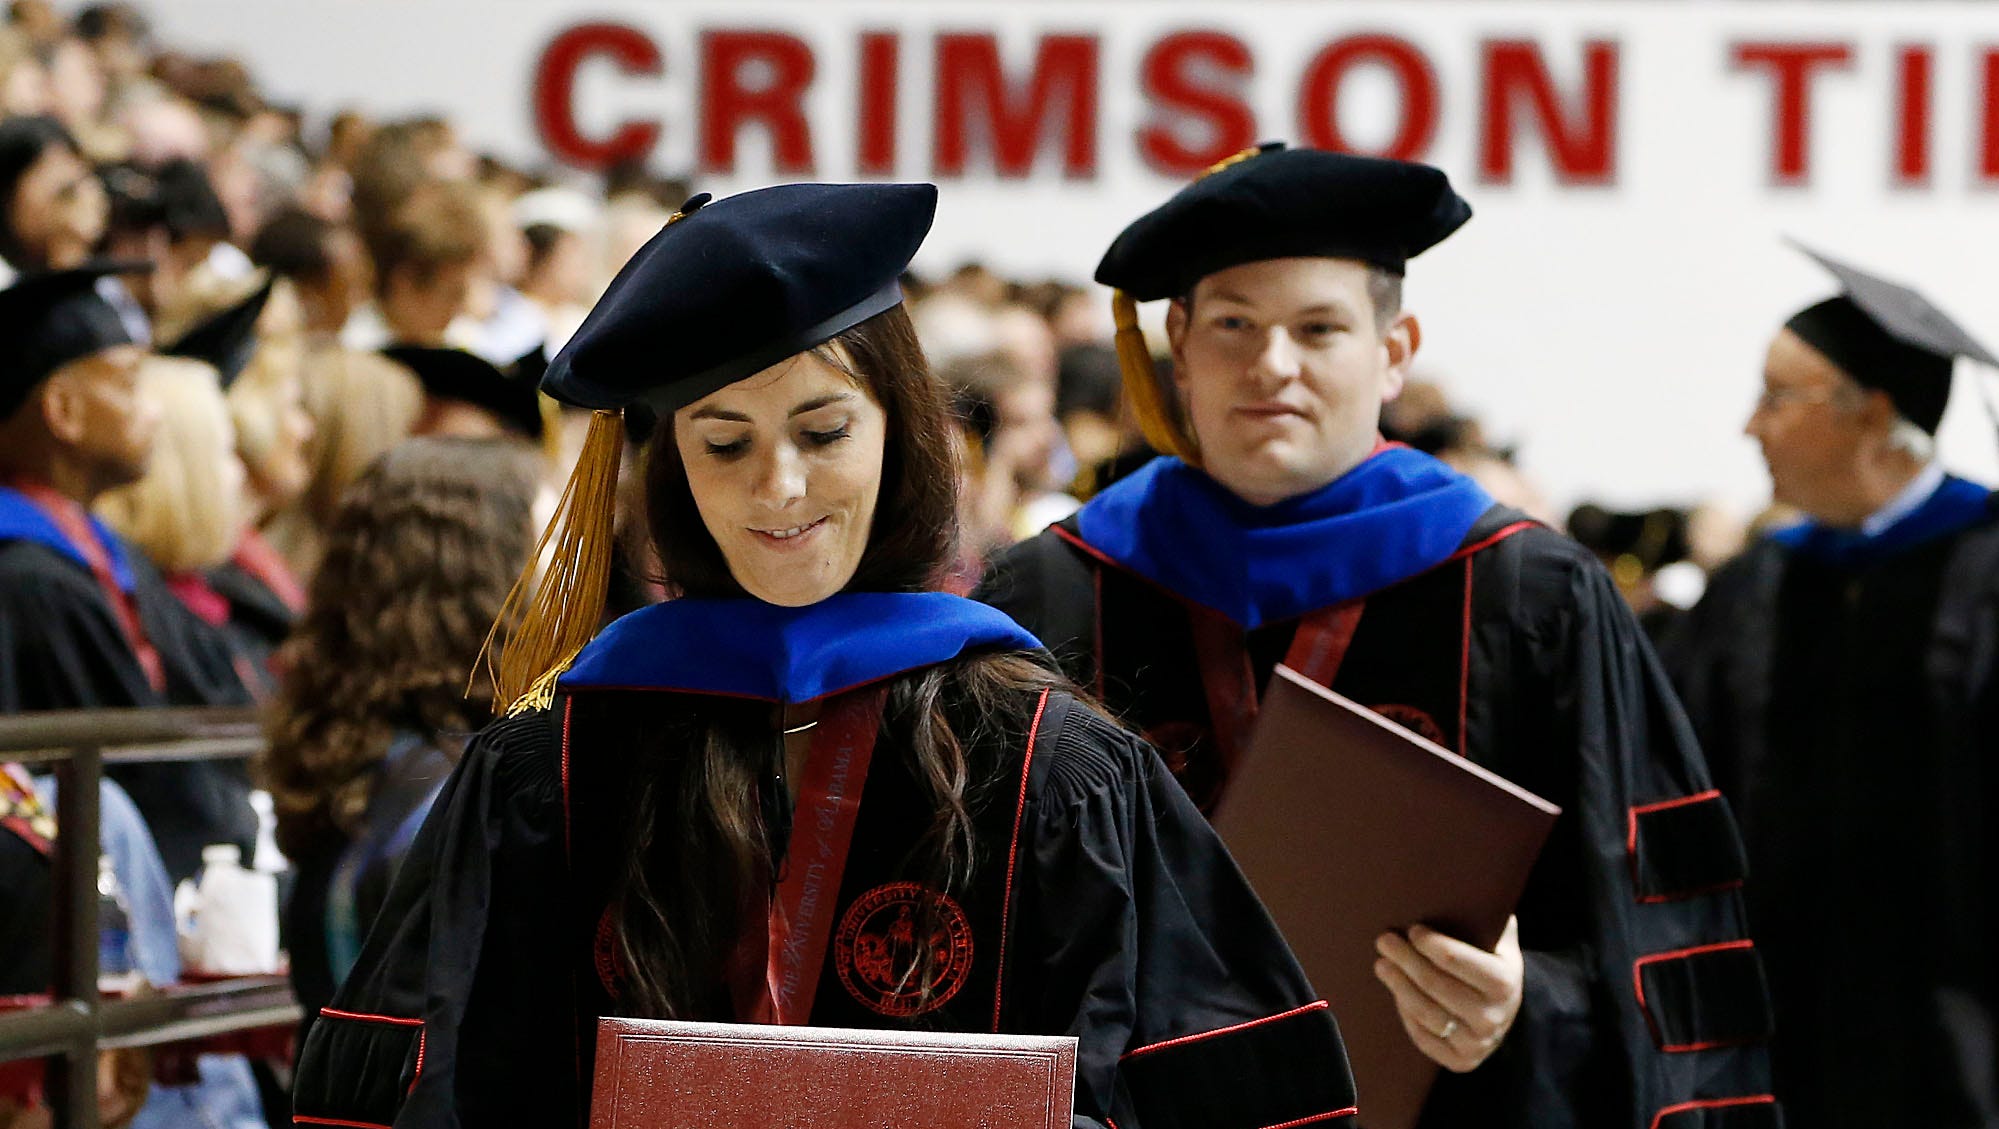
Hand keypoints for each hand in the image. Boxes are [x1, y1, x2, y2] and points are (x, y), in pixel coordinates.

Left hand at [1373, 916, 1523, 1072]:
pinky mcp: (1460, 1060)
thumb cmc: (1494, 964)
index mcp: (1504, 982)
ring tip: (1381, 965)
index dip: (1430, 944)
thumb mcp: (1500, 940)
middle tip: (1384, 941)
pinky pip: (1423, 1036)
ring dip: (1398, 985)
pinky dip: (1406, 1014)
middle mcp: (1492, 1016)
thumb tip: (1458, 884)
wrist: (1507, 1011)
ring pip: (1424, 1012)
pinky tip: (1397, 993)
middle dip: (1405, 960)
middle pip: (1434, 985)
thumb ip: (1485, 916)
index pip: (1455, 960)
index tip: (1412, 929)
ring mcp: (1476, 1042)